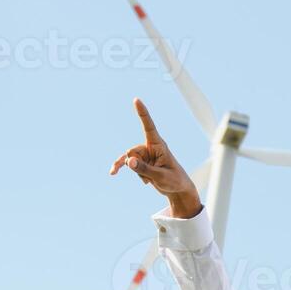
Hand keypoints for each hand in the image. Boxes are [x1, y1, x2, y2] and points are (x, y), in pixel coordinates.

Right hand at [108, 98, 200, 216]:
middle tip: (149, 176)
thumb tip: (128, 161)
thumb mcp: (160, 177)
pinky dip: (123, 168)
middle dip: (135, 165)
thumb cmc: (174, 180)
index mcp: (159, 145)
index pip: (149, 126)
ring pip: (129, 160)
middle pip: (132, 151)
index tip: (136, 100)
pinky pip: (127, 163)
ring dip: (137, 172)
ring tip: (149, 180)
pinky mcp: (141, 162)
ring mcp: (145, 155)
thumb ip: (144, 169)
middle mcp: (150, 147)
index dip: (142, 113)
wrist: (177, 190)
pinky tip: (113, 173)